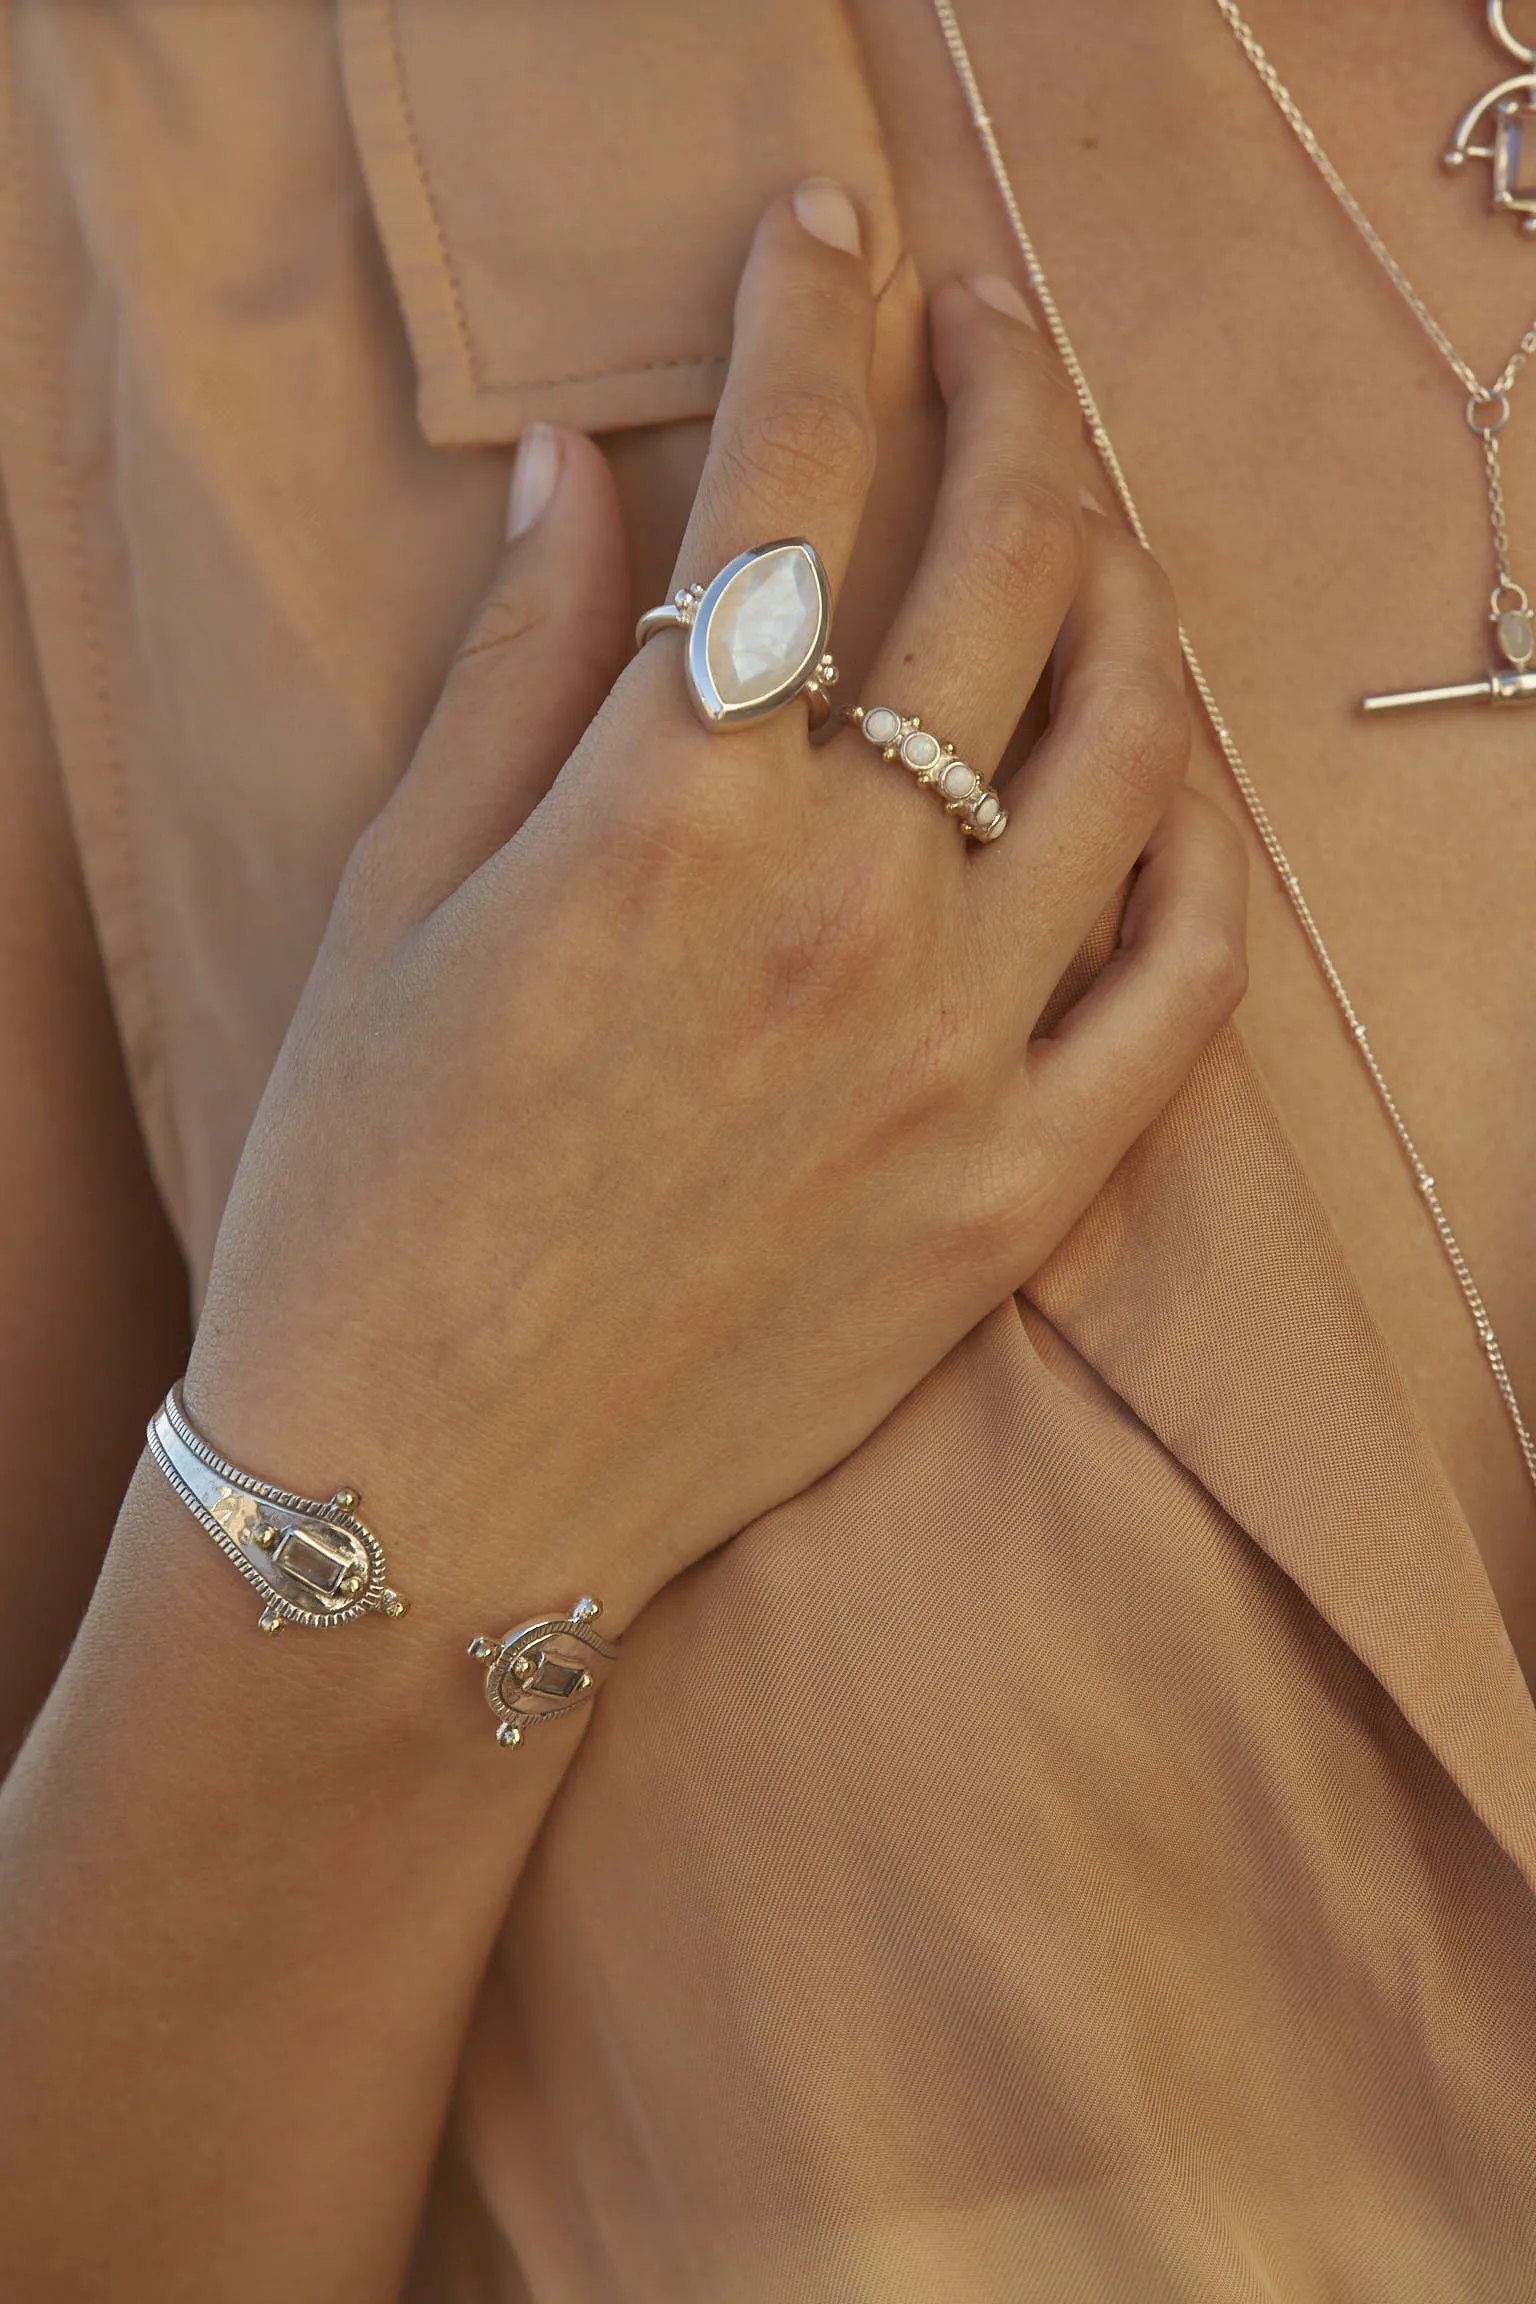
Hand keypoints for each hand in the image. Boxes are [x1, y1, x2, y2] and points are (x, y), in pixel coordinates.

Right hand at [188, 184, 1246, 1629]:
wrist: (433, 1494)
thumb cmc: (373, 1198)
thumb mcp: (397, 909)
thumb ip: (512, 674)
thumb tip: (577, 476)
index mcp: (664, 817)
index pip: (788, 486)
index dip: (813, 320)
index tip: (827, 233)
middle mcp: (844, 909)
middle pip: (997, 565)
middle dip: (1002, 389)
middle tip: (982, 323)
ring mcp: (958, 1053)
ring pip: (1125, 739)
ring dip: (1117, 581)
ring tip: (1080, 521)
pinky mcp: (1018, 1188)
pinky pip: (1182, 976)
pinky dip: (1195, 841)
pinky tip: (1163, 770)